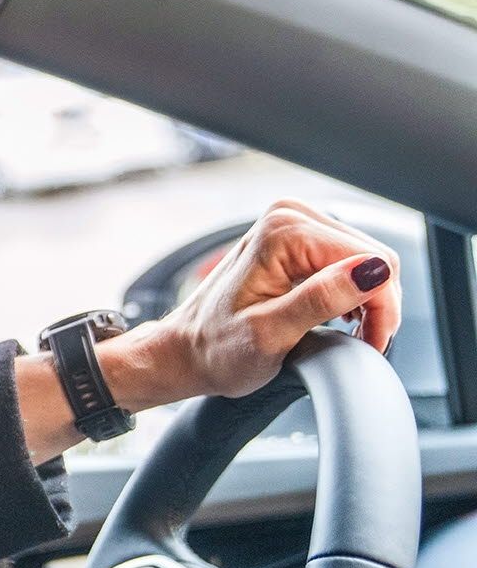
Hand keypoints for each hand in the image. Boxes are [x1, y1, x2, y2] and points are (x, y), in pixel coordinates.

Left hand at [103, 198, 403, 410]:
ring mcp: (294, 224)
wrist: (185, 351)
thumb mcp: (270, 335)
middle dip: (376, 304)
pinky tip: (336, 317)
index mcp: (284, 232)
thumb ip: (320, 300)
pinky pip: (348, 262)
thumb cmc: (217, 349)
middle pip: (374, 257)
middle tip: (361, 343)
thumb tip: (372, 271)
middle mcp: (290, 216)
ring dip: (365, 300)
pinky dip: (351, 293)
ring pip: (366, 261)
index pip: (373, 262)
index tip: (370, 344)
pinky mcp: (298, 238)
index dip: (382, 308)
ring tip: (346, 333)